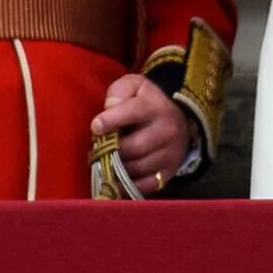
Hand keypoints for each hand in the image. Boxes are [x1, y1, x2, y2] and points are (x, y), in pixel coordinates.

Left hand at [94, 74, 188, 193]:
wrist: (176, 120)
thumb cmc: (145, 102)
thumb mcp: (133, 86)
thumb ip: (119, 91)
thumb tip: (109, 107)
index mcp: (154, 107)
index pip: (133, 112)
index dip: (112, 120)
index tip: (95, 127)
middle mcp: (166, 131)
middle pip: (134, 147)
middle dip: (111, 149)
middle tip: (97, 148)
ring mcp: (170, 154)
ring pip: (137, 168)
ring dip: (116, 167)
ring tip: (105, 160)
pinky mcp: (169, 173)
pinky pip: (145, 186)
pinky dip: (127, 185)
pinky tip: (116, 178)